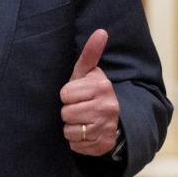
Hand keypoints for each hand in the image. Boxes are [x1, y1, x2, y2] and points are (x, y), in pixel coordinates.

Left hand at [60, 29, 118, 155]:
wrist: (112, 121)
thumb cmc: (91, 92)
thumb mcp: (89, 73)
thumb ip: (91, 53)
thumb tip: (101, 31)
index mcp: (102, 86)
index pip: (65, 94)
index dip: (67, 95)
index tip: (77, 95)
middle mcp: (108, 107)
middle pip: (66, 113)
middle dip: (69, 112)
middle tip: (80, 108)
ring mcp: (106, 128)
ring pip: (69, 130)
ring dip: (71, 127)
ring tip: (82, 120)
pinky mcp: (102, 145)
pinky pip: (75, 145)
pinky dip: (77, 141)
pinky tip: (86, 133)